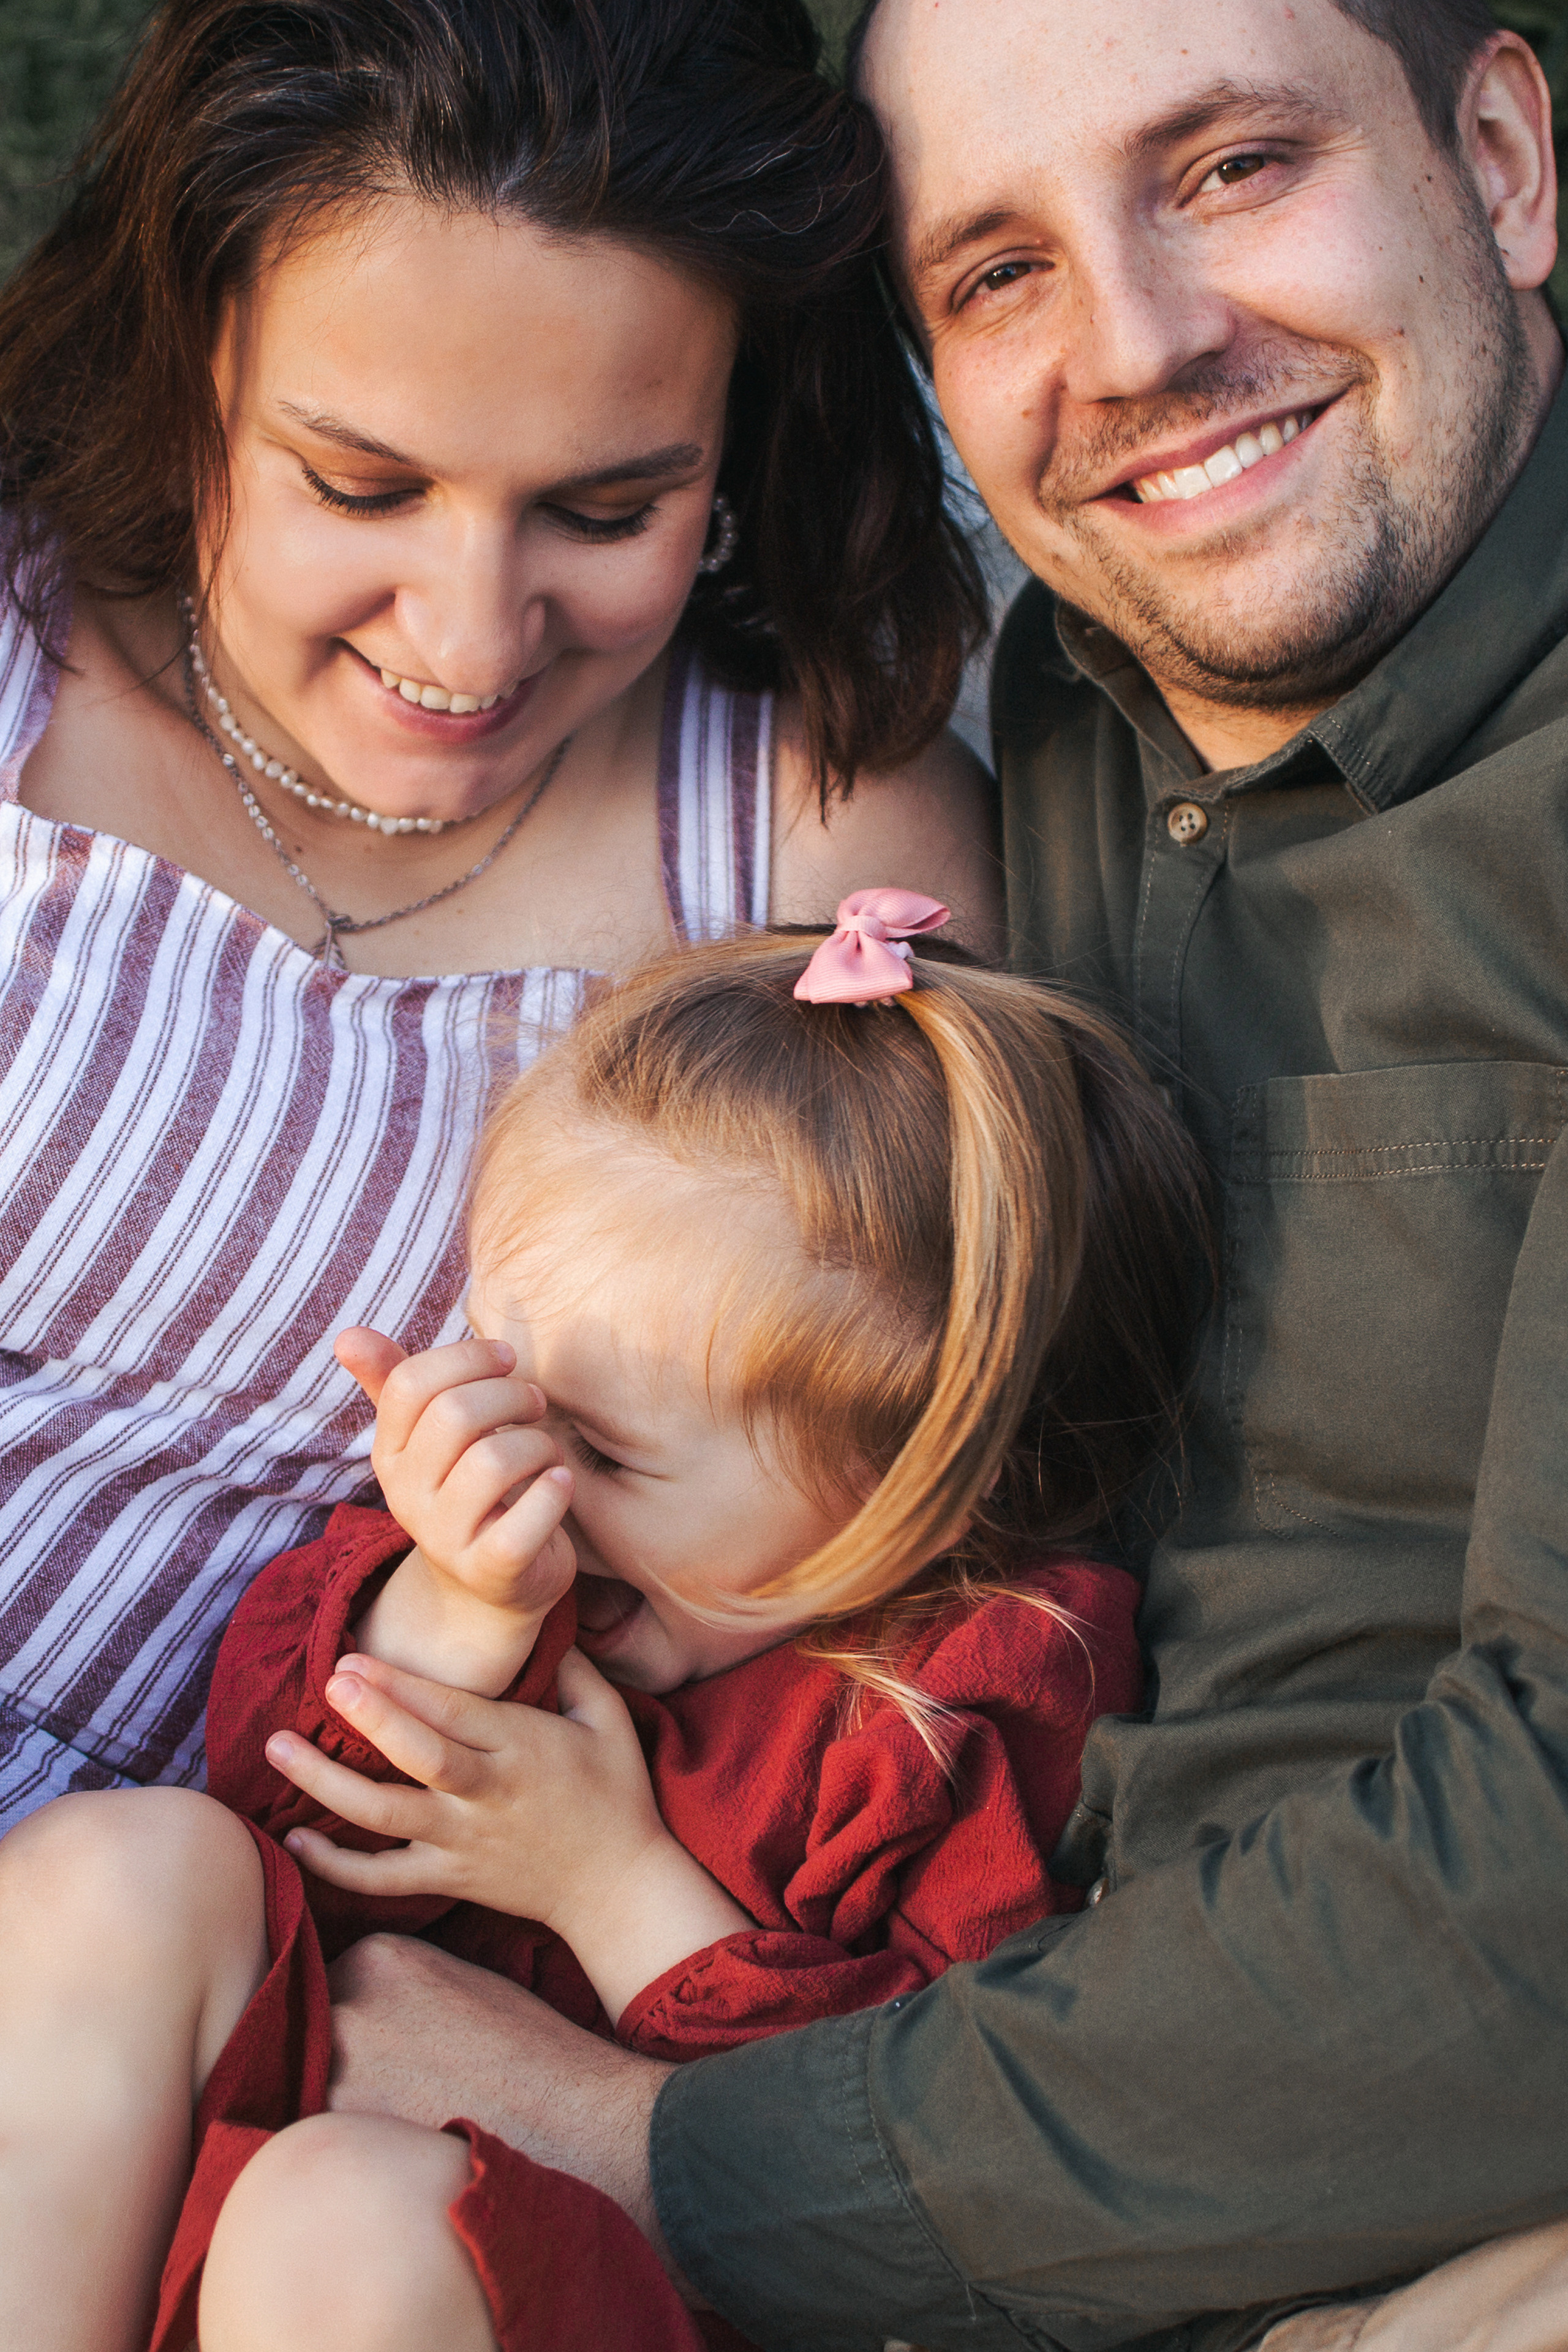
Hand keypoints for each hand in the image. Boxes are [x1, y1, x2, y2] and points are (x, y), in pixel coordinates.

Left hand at [268, 1649, 751, 2018]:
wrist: (618, 1891)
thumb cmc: (617, 1795)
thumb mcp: (611, 1721)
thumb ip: (576, 1669)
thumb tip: (545, 1625)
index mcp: (521, 1750)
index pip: (453, 1713)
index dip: (401, 1685)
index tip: (354, 1658)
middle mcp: (485, 1796)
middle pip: (419, 1759)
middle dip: (370, 1720)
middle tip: (325, 1683)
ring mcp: (460, 1843)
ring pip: (383, 1816)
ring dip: (325, 1783)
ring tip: (276, 1748)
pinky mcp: (447, 1880)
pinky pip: (380, 1879)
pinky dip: (333, 1865)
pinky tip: (292, 1839)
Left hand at [323, 1934, 696, 2296]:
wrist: (576, 2120)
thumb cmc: (531, 2055)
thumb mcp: (463, 1984)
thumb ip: (400, 1987)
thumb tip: (354, 2006)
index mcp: (380, 1956)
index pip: (333, 1985)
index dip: (357, 2024)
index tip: (386, 2050)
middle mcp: (347, 2000)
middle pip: (314, 2032)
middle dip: (341, 2061)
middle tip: (391, 2089)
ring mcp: (338, 2065)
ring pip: (310, 2084)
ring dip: (338, 2106)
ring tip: (396, 2123)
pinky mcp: (341, 2129)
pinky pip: (318, 2137)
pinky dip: (344, 2149)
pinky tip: (392, 2154)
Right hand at [335, 1326, 575, 1693]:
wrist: (491, 1585)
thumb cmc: (470, 1488)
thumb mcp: (428, 1437)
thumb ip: (393, 1382)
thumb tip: (346, 1335)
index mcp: (390, 1453)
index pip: (411, 1383)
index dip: (468, 1358)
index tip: (507, 1359)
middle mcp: (406, 1496)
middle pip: (456, 1415)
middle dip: (510, 1395)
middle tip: (535, 1404)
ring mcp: (444, 1538)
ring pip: (493, 1462)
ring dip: (538, 1444)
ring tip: (547, 1452)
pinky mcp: (490, 1571)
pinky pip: (522, 1525)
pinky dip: (553, 1494)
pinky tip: (561, 1484)